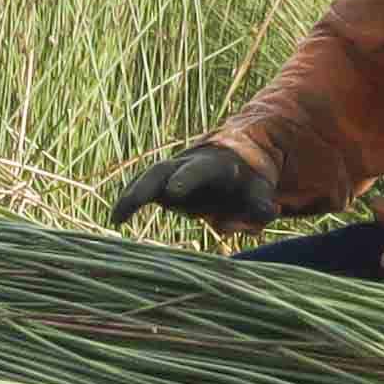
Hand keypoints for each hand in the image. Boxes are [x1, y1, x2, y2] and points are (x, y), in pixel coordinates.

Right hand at [98, 143, 276, 233]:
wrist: (236, 166)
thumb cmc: (249, 183)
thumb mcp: (260, 193)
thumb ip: (262, 204)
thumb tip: (267, 213)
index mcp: (214, 164)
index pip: (196, 170)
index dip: (185, 180)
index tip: (172, 194)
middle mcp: (187, 164)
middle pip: (160, 171)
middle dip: (144, 187)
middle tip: (130, 205)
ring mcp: (172, 173)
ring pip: (146, 179)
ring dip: (131, 196)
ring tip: (116, 218)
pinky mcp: (162, 186)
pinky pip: (141, 189)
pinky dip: (129, 201)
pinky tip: (117, 219)